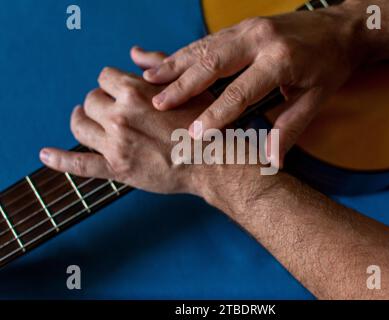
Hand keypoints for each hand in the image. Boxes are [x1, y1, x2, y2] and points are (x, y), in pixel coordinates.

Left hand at [40, 60, 215, 195]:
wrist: (213, 162)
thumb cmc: (203, 124)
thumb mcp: (187, 86)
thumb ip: (158, 66)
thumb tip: (133, 52)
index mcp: (136, 92)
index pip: (105, 77)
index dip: (111, 84)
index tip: (119, 93)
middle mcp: (121, 115)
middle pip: (90, 100)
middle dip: (99, 103)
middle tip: (111, 112)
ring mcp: (116, 143)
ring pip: (80, 124)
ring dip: (82, 121)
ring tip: (87, 123)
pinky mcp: (116, 168)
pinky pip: (80, 164)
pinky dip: (60, 159)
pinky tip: (47, 154)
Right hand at [139, 7, 363, 164]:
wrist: (340, 27)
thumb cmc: (330, 65)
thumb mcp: (316, 99)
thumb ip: (289, 128)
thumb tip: (271, 160)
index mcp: (280, 60)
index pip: (239, 93)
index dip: (215, 115)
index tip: (194, 134)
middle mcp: (259, 39)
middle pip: (211, 63)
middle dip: (181, 85)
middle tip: (155, 103)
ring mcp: (248, 28)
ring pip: (203, 47)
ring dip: (174, 64)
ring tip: (147, 79)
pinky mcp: (242, 26)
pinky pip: (207, 40)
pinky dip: (184, 52)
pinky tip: (166, 61)